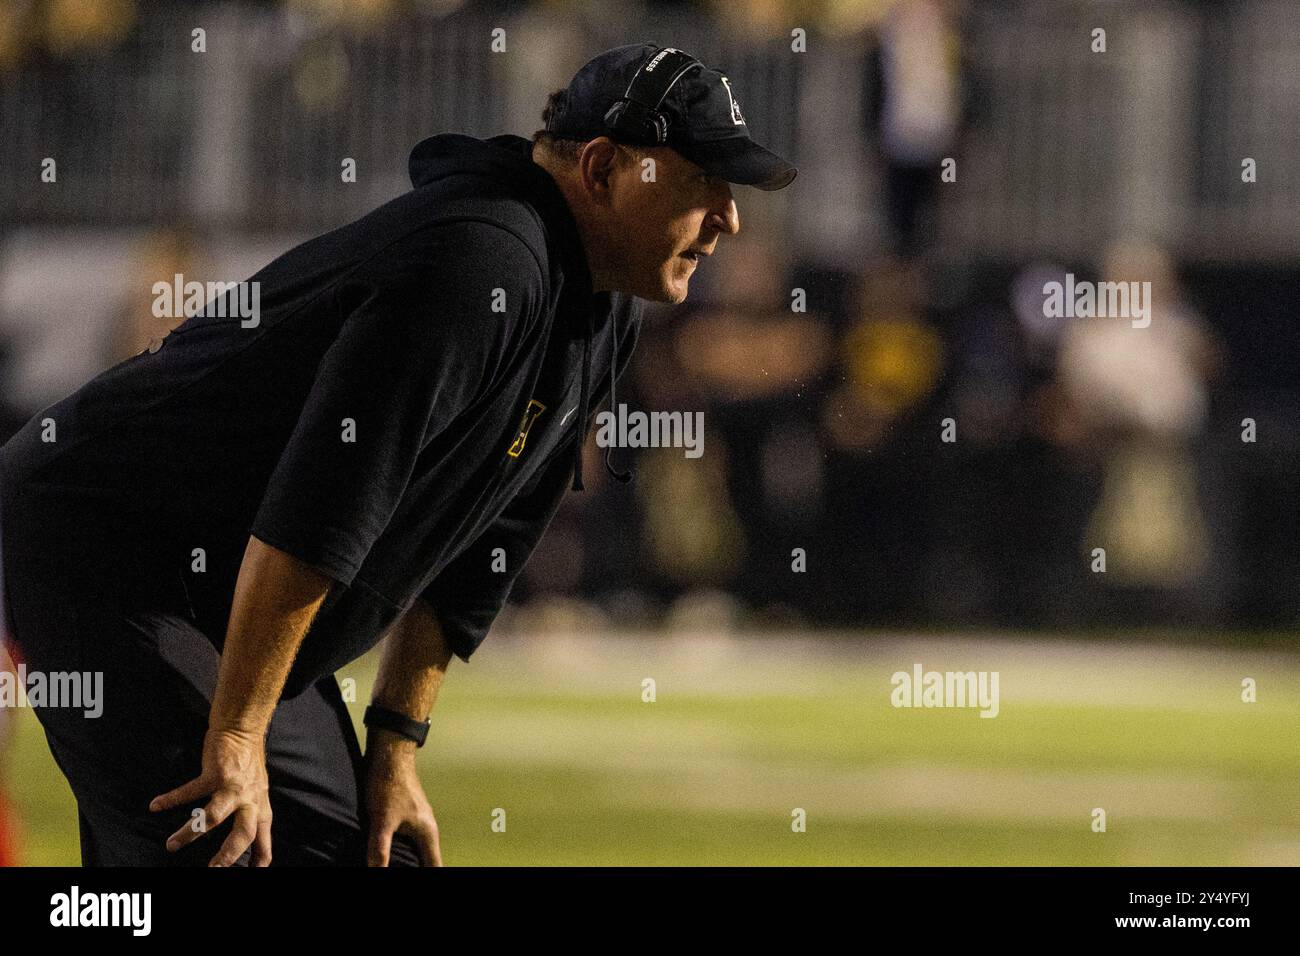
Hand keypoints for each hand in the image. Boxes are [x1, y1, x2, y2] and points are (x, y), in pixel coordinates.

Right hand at [150, 727, 272, 866]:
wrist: (243, 730)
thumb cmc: (248, 762)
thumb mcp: (258, 790)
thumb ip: (253, 811)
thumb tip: (250, 836)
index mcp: (260, 806)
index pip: (264, 838)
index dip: (260, 858)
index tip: (254, 873)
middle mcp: (249, 799)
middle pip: (244, 834)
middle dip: (228, 855)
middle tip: (211, 870)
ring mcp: (232, 787)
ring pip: (214, 817)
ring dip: (191, 832)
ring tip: (172, 845)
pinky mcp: (215, 773)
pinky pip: (190, 791)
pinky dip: (172, 799)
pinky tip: (156, 805)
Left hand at [364, 737, 441, 865]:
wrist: (390, 753)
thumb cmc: (389, 784)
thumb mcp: (382, 819)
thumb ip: (379, 849)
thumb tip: (375, 871)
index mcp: (428, 834)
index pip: (435, 867)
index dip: (431, 877)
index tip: (424, 882)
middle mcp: (427, 829)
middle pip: (427, 862)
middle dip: (418, 869)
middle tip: (404, 870)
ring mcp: (417, 821)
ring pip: (417, 851)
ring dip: (408, 862)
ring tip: (395, 866)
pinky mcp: (406, 815)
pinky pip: (407, 841)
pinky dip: (400, 851)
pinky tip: (387, 854)